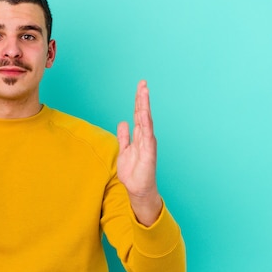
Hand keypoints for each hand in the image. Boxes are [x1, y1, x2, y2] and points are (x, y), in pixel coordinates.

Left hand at [117, 80, 162, 225]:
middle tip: (143, 83)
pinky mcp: (148, 152)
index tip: (140, 86)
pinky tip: (144, 114)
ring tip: (144, 92)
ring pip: (146, 121)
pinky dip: (146, 124)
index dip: (138, 100)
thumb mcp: (124, 150)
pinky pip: (146, 136)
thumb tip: (123, 122)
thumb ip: (124, 136)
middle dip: (142, 98)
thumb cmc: (133, 171)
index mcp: (139, 136)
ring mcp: (147, 144)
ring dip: (144, 106)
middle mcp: (145, 137)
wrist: (138, 189)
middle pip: (143, 114)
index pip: (138, 114)